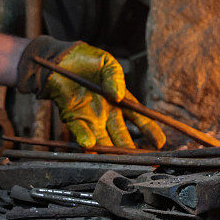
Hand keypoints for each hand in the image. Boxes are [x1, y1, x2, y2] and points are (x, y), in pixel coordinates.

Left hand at [17, 38, 165, 148]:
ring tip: (116, 158)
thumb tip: (118, 95)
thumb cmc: (87, 60)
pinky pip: (80, 131)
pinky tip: (89, 145)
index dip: (150, 130)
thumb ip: (115, 77)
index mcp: (120, 100)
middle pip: (122, 135)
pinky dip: (84, 139)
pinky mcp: (73, 118)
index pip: (139, 118)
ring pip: (103, 139)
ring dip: (109, 150)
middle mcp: (107, 113)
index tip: (160, 143)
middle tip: (141, 161)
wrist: (60, 59)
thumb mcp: (107, 63)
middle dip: (131, 149)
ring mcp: (91, 118)